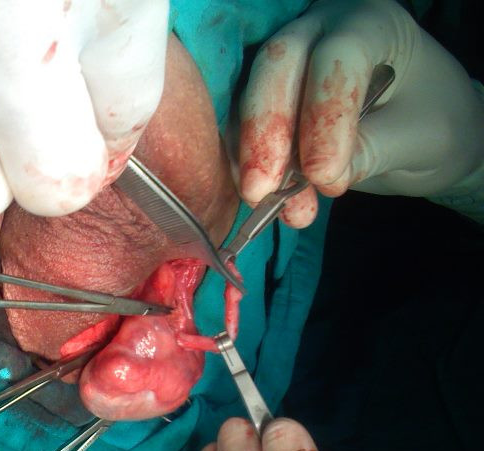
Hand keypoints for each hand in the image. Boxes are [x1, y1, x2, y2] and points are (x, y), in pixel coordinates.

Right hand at [237, 0, 483, 227]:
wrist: (418, 133)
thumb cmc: (431, 124)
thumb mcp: (416, 140)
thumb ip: (367, 151)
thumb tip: (312, 179)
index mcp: (372, 23)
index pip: (339, 55)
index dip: (324, 114)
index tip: (323, 175)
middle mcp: (320, 32)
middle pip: (277, 64)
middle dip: (265, 130)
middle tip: (262, 191)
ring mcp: (286, 64)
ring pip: (247, 96)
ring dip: (251, 157)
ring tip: (268, 206)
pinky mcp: (263, 98)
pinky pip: (239, 126)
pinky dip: (243, 165)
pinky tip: (262, 201)